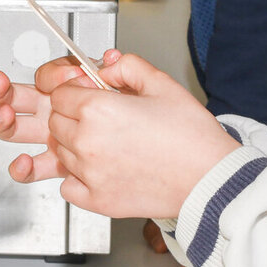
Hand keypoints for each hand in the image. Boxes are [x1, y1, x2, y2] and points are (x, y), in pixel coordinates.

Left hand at [0, 49, 238, 218]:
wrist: (210, 180)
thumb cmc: (192, 137)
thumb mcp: (162, 84)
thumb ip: (126, 66)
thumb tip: (104, 67)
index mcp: (98, 110)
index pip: (59, 94)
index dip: (76, 92)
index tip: (90, 97)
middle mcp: (87, 142)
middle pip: (55, 122)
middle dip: (73, 117)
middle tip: (103, 121)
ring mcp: (89, 174)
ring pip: (60, 152)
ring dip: (76, 146)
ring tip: (109, 145)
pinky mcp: (97, 200)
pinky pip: (67, 186)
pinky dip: (77, 179)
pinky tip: (100, 170)